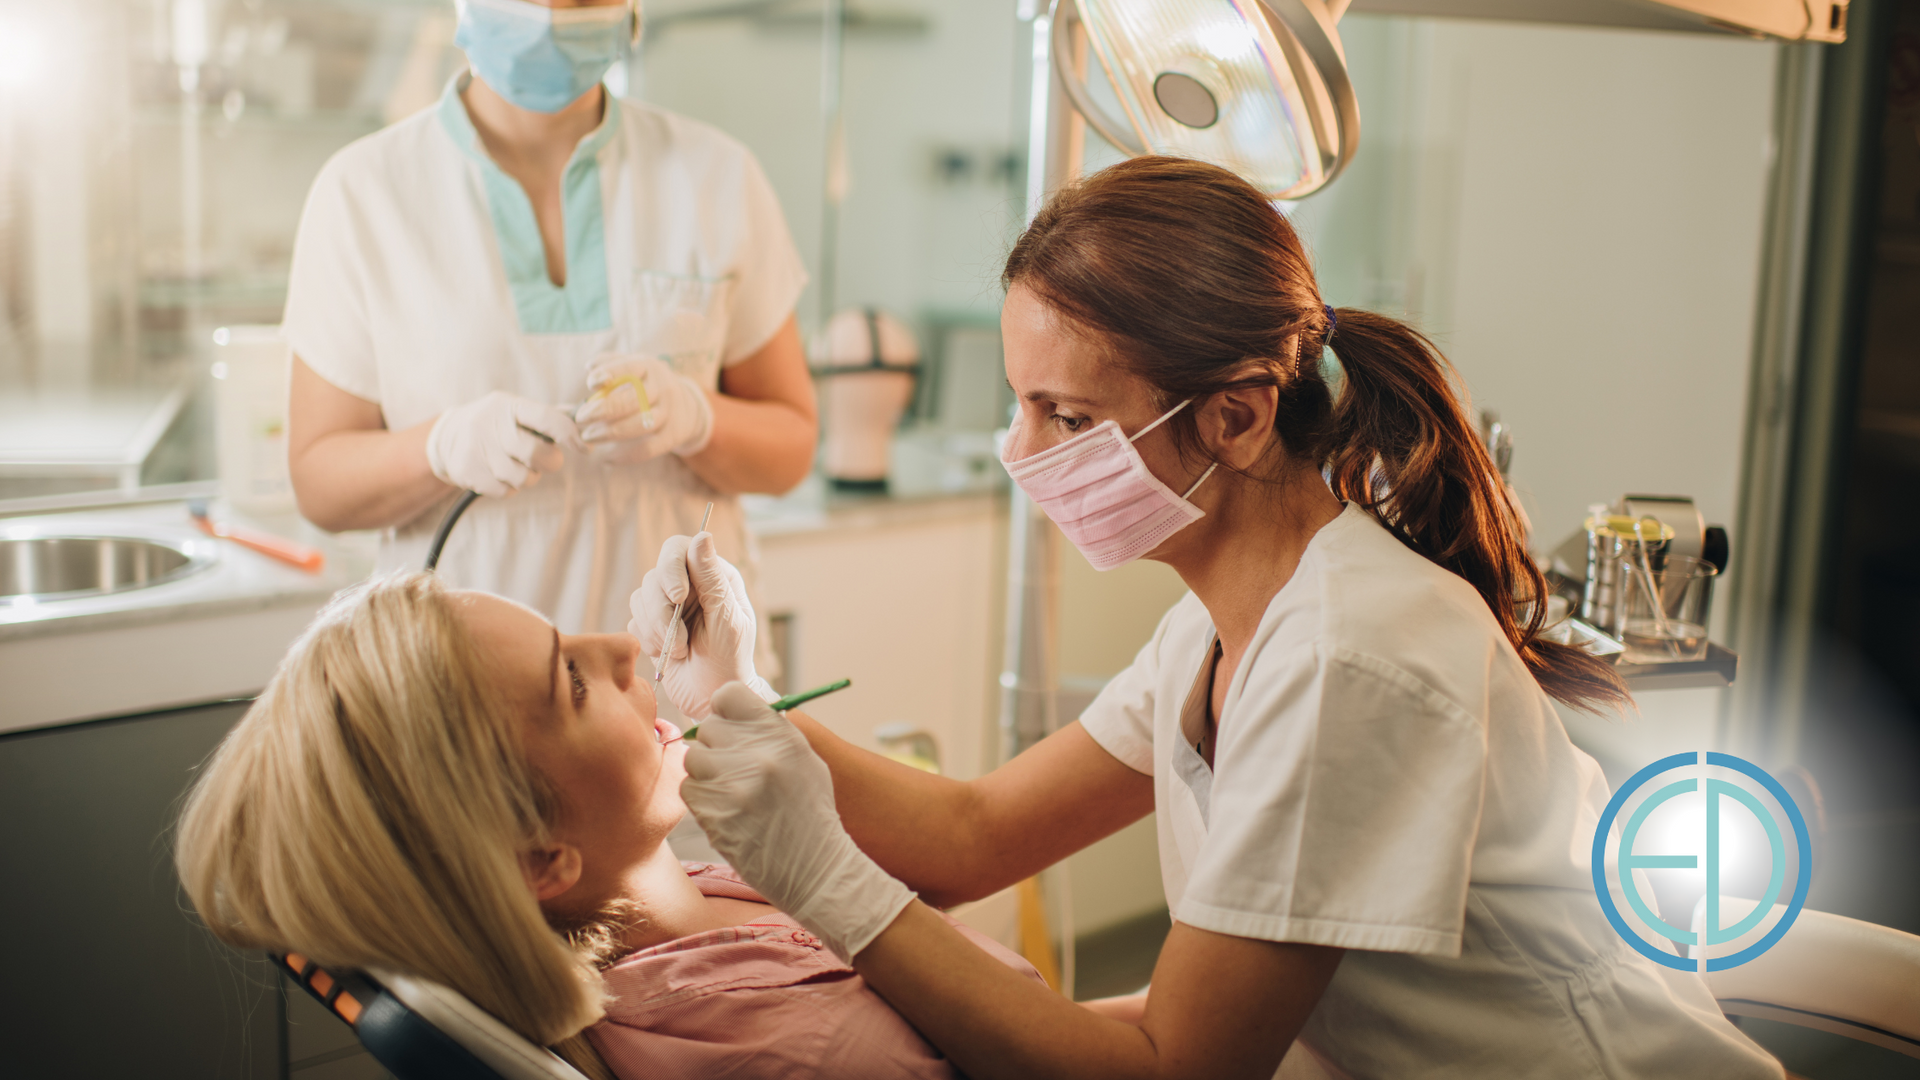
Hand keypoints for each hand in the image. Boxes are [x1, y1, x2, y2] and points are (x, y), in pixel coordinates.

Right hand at [425, 391, 579, 497]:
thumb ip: (550, 416)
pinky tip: (499, 474)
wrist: (447, 436)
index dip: (570, 434)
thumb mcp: (517, 411)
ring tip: (517, 465)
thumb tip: (585, 418)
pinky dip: (509, 488)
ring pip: (522, 477)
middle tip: (545, 461)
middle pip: (536, 454)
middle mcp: (491, 423)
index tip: (584, 447)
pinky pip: (505, 491)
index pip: (546, 417)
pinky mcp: (467, 470)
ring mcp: (476, 447)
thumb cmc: (496, 424)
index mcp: (510, 405)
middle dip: (549, 462)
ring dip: (528, 477)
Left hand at [576, 355, 714, 462]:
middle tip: (581, 418)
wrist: (687, 407)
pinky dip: (627, 456)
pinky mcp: (673, 435)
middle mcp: (662, 387)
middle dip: (604, 409)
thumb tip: (589, 367)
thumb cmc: (647, 385)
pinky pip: (649, 448)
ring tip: (589, 437)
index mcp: (648, 367)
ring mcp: (669, 412)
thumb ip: (611, 365)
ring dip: (612, 432)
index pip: (629, 367)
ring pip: (640, 424)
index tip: (590, 384)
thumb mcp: (635, 368)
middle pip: (633, 399)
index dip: (610, 374)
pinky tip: (607, 459)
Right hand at [630, 532, 773, 717]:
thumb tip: (702, 536)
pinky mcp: (651, 625)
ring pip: (640, 598)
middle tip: (679, 641)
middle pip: (655, 575)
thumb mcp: (727, 619)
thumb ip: (713, 579)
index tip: (677, 597)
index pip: (679, 549)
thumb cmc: (730, 658)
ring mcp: (668, 604)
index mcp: (713, 575)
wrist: (712, 697)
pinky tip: (668, 654)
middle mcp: (689, 584)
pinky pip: (634, 621)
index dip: (671, 568)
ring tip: (679, 651)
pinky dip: (648, 640)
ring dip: (657, 630)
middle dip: (662, 611)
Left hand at [682, 682, 916, 962]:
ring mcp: (733, 785)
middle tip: (735, 768)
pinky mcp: (714, 813)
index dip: (726, 711)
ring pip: (694, 758)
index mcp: (780, 735)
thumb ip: (768, 732)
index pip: (728, 695)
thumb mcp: (804, 759)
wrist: (815, 867)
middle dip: (718, 745)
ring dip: (707, 773)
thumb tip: (730, 714)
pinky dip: (702, 799)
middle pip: (707, 727)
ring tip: (732, 791)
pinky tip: (726, 810)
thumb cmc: (810, 811)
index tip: (732, 728)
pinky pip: (689, 790)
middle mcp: (756, 754)